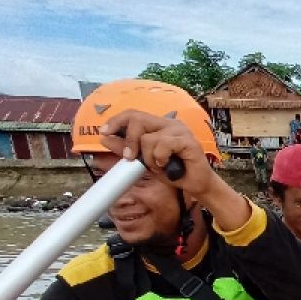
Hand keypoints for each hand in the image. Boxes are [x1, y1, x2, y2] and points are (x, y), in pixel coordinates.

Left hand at [99, 110, 218, 197]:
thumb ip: (126, 148)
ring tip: (160, 166)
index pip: (133, 114)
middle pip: (138, 119)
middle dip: (129, 140)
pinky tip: (168, 165)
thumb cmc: (173, 172)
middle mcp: (169, 123)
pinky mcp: (187, 140)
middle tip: (130, 157)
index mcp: (159, 125)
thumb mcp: (144, 161)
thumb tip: (105, 138)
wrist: (196, 185)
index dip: (117, 121)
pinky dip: (160, 158)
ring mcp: (179, 130)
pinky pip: (163, 145)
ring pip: (148, 138)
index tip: (104, 132)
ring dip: (149, 158)